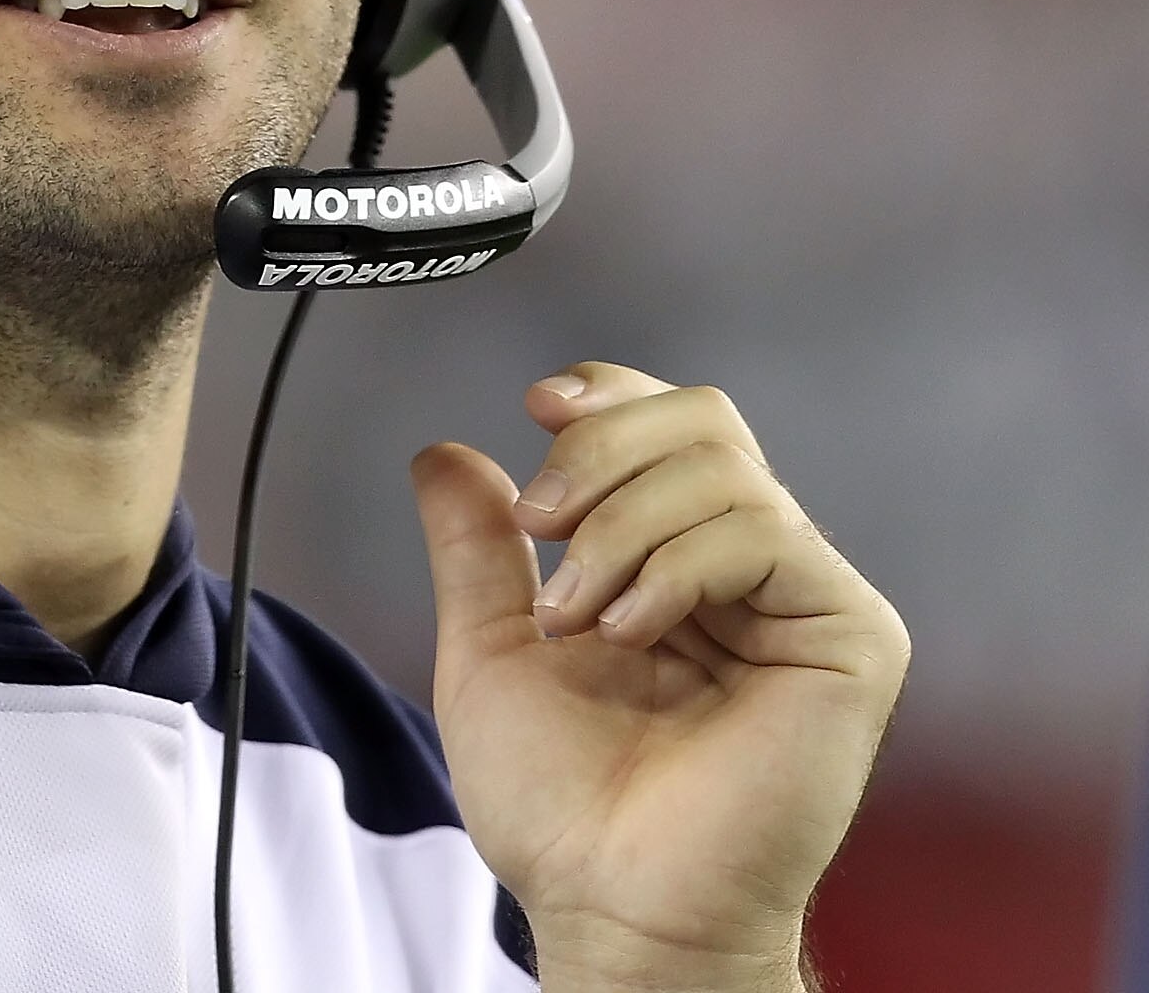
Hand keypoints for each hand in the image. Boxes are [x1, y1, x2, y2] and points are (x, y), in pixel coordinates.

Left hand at [409, 363, 907, 992]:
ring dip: (618, 532)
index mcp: (677, 560)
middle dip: (600, 452)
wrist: (610, 900)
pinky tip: (631, 631)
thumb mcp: (489, 643)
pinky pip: (762, 533)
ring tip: (577, 617)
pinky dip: (672, 567)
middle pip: (700, 420)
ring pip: (720, 468)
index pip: (667, 424)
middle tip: (541, 524)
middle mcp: (750, 569)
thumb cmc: (561, 802)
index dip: (607, 396)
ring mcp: (805, 600)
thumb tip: (447, 451)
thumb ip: (475, 545)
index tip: (536, 406)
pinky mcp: (850, 639)